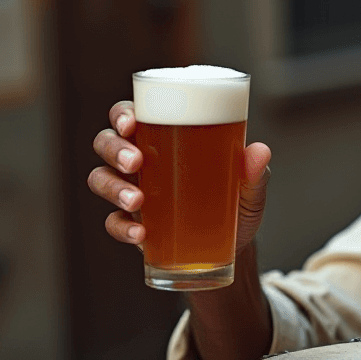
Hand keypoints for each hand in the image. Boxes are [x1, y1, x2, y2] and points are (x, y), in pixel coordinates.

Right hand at [87, 100, 272, 253]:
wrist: (232, 245)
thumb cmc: (236, 201)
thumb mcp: (249, 187)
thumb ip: (254, 171)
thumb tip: (259, 151)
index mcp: (164, 137)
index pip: (131, 114)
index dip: (122, 114)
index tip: (130, 123)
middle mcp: (141, 160)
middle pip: (107, 142)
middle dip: (114, 149)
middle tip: (136, 162)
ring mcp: (134, 191)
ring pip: (101, 179)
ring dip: (112, 187)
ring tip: (138, 201)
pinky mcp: (134, 223)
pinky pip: (113, 222)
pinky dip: (121, 227)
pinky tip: (140, 234)